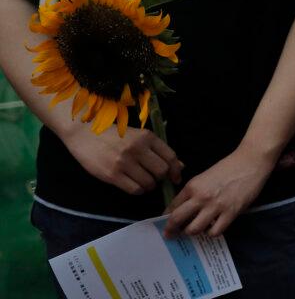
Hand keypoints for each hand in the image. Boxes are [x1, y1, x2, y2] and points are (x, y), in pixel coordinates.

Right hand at [63, 126, 182, 195]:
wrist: (85, 133)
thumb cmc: (115, 136)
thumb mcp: (139, 137)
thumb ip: (158, 150)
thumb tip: (180, 165)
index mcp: (147, 137)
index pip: (170, 156)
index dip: (176, 170)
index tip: (175, 178)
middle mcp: (137, 148)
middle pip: (161, 171)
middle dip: (161, 178)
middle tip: (154, 178)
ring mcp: (124, 162)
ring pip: (148, 183)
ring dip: (149, 186)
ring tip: (144, 182)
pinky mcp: (112, 174)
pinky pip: (134, 189)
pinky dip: (138, 191)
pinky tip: (135, 186)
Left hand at [163, 145, 274, 237]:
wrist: (251, 161)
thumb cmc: (229, 167)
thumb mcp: (206, 176)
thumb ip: (195, 192)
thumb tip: (187, 209)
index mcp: (192, 186)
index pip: (172, 206)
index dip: (166, 218)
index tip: (166, 226)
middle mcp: (200, 197)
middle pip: (177, 219)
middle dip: (171, 230)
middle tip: (172, 235)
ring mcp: (215, 206)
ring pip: (194, 229)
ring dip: (193, 232)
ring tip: (197, 231)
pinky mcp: (230, 212)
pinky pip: (215, 232)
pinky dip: (211, 233)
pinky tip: (213, 228)